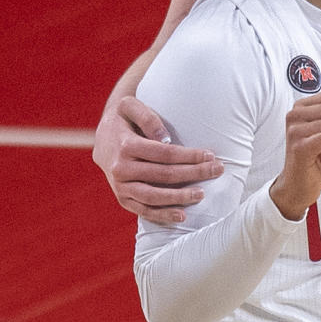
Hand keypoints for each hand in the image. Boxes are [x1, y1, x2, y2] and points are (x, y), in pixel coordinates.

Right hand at [93, 96, 224, 224]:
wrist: (102, 138)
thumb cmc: (124, 118)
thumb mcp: (130, 106)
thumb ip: (147, 117)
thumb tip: (166, 138)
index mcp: (125, 145)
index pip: (165, 153)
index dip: (189, 156)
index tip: (210, 155)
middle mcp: (121, 168)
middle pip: (163, 174)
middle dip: (193, 173)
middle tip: (217, 170)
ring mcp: (120, 186)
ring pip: (152, 197)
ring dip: (179, 198)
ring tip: (201, 195)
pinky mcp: (122, 198)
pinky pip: (142, 210)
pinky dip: (162, 215)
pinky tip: (182, 216)